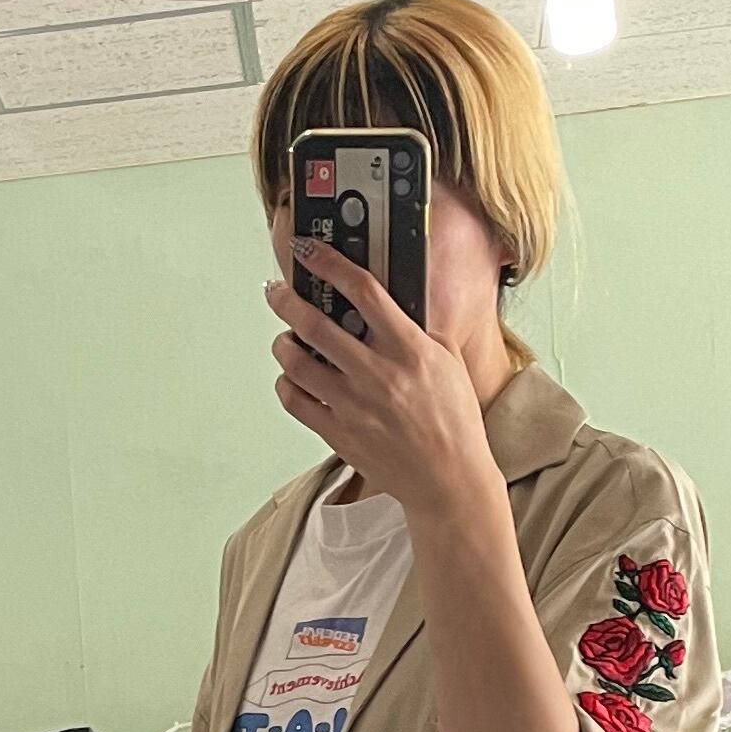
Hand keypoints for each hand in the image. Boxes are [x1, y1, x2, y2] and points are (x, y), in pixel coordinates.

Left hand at [264, 245, 498, 523]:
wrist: (450, 480)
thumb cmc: (454, 422)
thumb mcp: (447, 362)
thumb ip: (419, 329)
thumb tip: (393, 298)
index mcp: (410, 350)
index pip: (364, 291)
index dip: (330, 263)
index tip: (310, 251)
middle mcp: (378, 374)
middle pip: (316, 324)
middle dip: (287, 301)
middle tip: (276, 291)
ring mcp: (355, 406)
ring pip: (297, 363)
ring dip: (282, 343)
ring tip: (284, 338)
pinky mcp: (339, 434)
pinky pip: (295, 401)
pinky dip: (286, 384)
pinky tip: (291, 377)